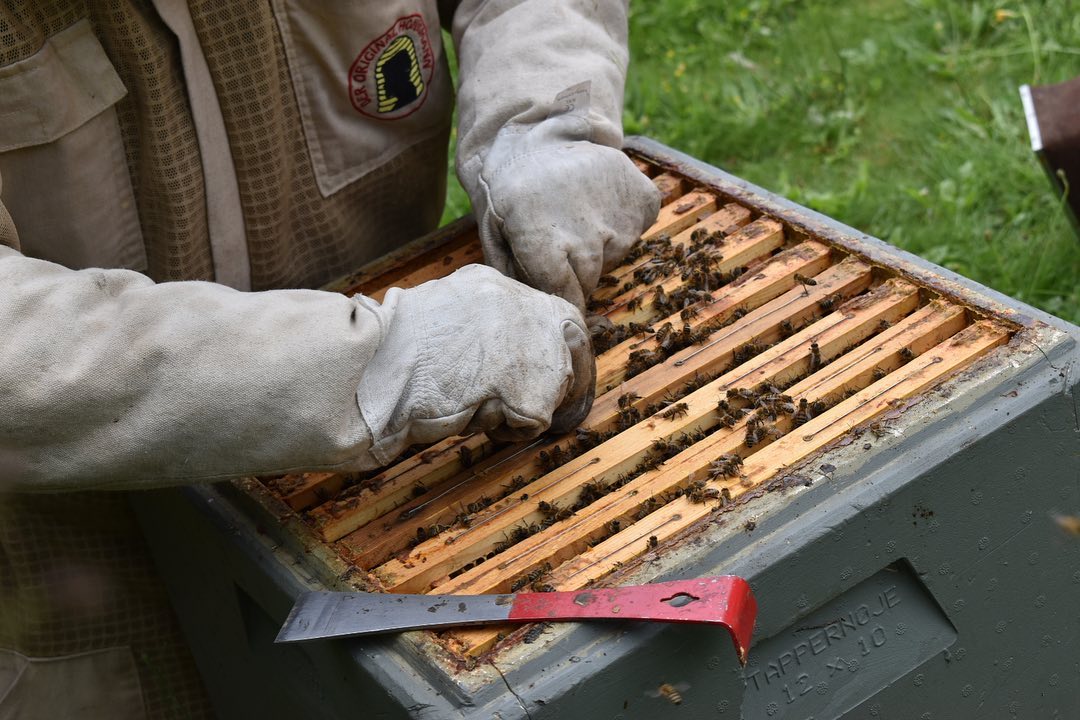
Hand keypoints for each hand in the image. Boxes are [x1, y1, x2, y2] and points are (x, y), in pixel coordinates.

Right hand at [355, 265, 594, 464]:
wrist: (369, 369)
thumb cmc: (384, 352)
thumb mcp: (437, 312)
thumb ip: (476, 322)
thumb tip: (496, 352)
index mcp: (492, 283)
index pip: (548, 313)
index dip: (549, 349)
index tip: (540, 374)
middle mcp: (519, 304)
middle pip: (569, 344)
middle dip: (557, 379)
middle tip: (531, 406)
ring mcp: (530, 344)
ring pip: (553, 385)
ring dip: (522, 404)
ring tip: (475, 405)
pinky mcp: (532, 388)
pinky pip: (535, 423)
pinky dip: (508, 432)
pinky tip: (472, 418)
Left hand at [471, 116, 660, 310]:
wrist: (539, 134)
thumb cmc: (511, 191)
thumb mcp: (495, 232)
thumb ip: (513, 276)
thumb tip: (535, 314)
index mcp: (544, 245)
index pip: (566, 297)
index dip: (563, 300)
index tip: (560, 297)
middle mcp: (586, 236)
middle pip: (590, 279)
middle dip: (576, 272)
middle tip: (559, 242)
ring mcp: (620, 218)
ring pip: (613, 256)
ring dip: (597, 246)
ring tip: (575, 216)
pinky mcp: (643, 201)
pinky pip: (637, 229)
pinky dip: (622, 224)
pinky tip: (598, 203)